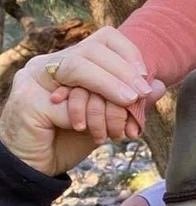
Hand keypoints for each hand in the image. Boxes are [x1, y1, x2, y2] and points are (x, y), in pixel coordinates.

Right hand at [0, 54, 164, 176]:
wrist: (33, 166)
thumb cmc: (68, 140)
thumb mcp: (105, 118)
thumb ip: (127, 101)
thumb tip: (159, 86)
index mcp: (70, 62)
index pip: (104, 39)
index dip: (128, 54)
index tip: (143, 76)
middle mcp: (50, 64)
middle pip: (91, 51)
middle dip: (122, 71)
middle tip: (141, 93)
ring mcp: (34, 79)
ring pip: (76, 68)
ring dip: (108, 85)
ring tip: (128, 102)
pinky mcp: (26, 101)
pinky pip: (62, 102)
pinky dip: (83, 115)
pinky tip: (90, 130)